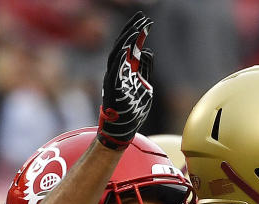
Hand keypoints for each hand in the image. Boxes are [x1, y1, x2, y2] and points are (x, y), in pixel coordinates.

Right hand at [97, 11, 154, 148]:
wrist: (123, 131)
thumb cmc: (133, 112)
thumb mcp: (146, 87)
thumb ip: (145, 70)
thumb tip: (146, 51)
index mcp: (126, 70)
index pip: (132, 47)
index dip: (139, 34)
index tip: (147, 22)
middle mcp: (118, 71)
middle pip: (124, 45)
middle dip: (133, 31)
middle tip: (143, 18)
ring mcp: (113, 77)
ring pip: (118, 52)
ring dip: (127, 39)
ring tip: (137, 28)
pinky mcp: (111, 85)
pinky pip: (114, 67)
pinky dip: (121, 55)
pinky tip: (129, 45)